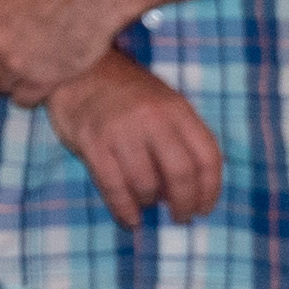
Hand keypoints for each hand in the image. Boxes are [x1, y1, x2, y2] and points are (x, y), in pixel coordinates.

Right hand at [45, 53, 222, 225]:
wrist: (78, 69)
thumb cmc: (126, 93)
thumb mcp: (163, 103)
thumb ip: (180, 137)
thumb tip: (187, 189)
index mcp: (177, 109)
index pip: (207, 156)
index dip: (210, 189)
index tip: (204, 208)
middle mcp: (153, 118)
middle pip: (181, 173)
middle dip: (184, 203)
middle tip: (180, 217)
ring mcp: (121, 130)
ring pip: (147, 183)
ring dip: (150, 201)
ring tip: (147, 203)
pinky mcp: (93, 142)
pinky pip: (114, 186)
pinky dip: (124, 209)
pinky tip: (129, 218)